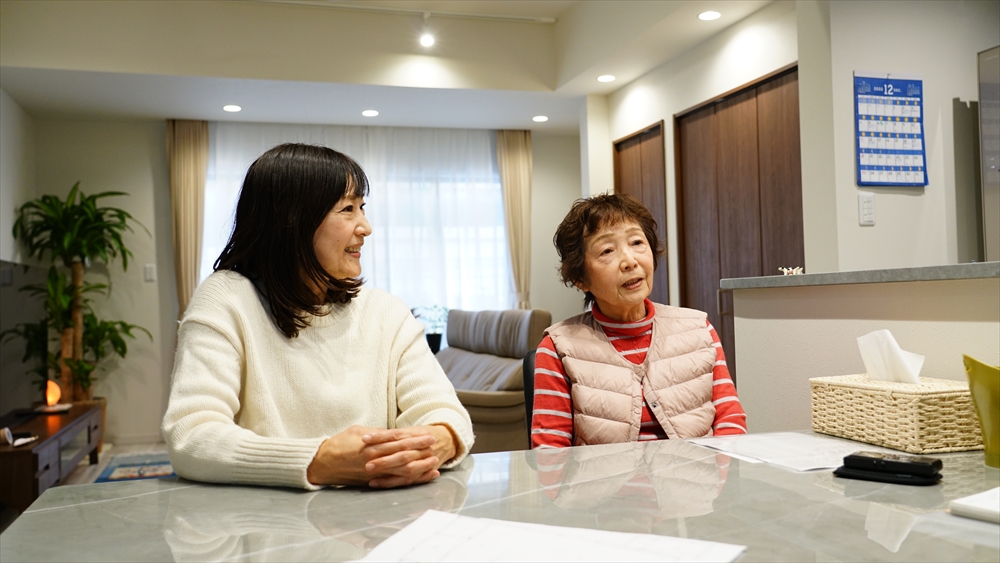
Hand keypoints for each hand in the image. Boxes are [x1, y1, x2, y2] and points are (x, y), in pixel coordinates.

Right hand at [307, 425, 438, 487]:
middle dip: (421, 451)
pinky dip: (410, 480)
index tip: (428, 436)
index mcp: (372, 445)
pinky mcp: (372, 482)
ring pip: (402, 471)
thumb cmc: (339, 444)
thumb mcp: (358, 431)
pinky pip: (395, 482)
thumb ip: (376, 433)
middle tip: (435, 447)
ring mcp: (375, 473)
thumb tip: (391, 433)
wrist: (322, 463)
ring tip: (434, 463)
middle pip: (404, 455)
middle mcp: (375, 460)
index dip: (415, 439)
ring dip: (420, 467)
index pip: (399, 441)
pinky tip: (422, 477)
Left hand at [362, 425, 456, 477]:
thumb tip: (366, 435)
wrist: (445, 441)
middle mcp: (420, 448)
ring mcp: (423, 461)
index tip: (364, 438)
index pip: (395, 435)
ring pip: (405, 469)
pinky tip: (374, 484)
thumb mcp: (407, 430)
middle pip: (401, 454)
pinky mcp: (421, 472)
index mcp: (414, 434)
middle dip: (385, 460)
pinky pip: (406, 480)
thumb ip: (388, 434)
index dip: (380, 437)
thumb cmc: (419, 435)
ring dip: (387, 475)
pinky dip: (390, 483)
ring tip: (369, 476)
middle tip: (367, 464)